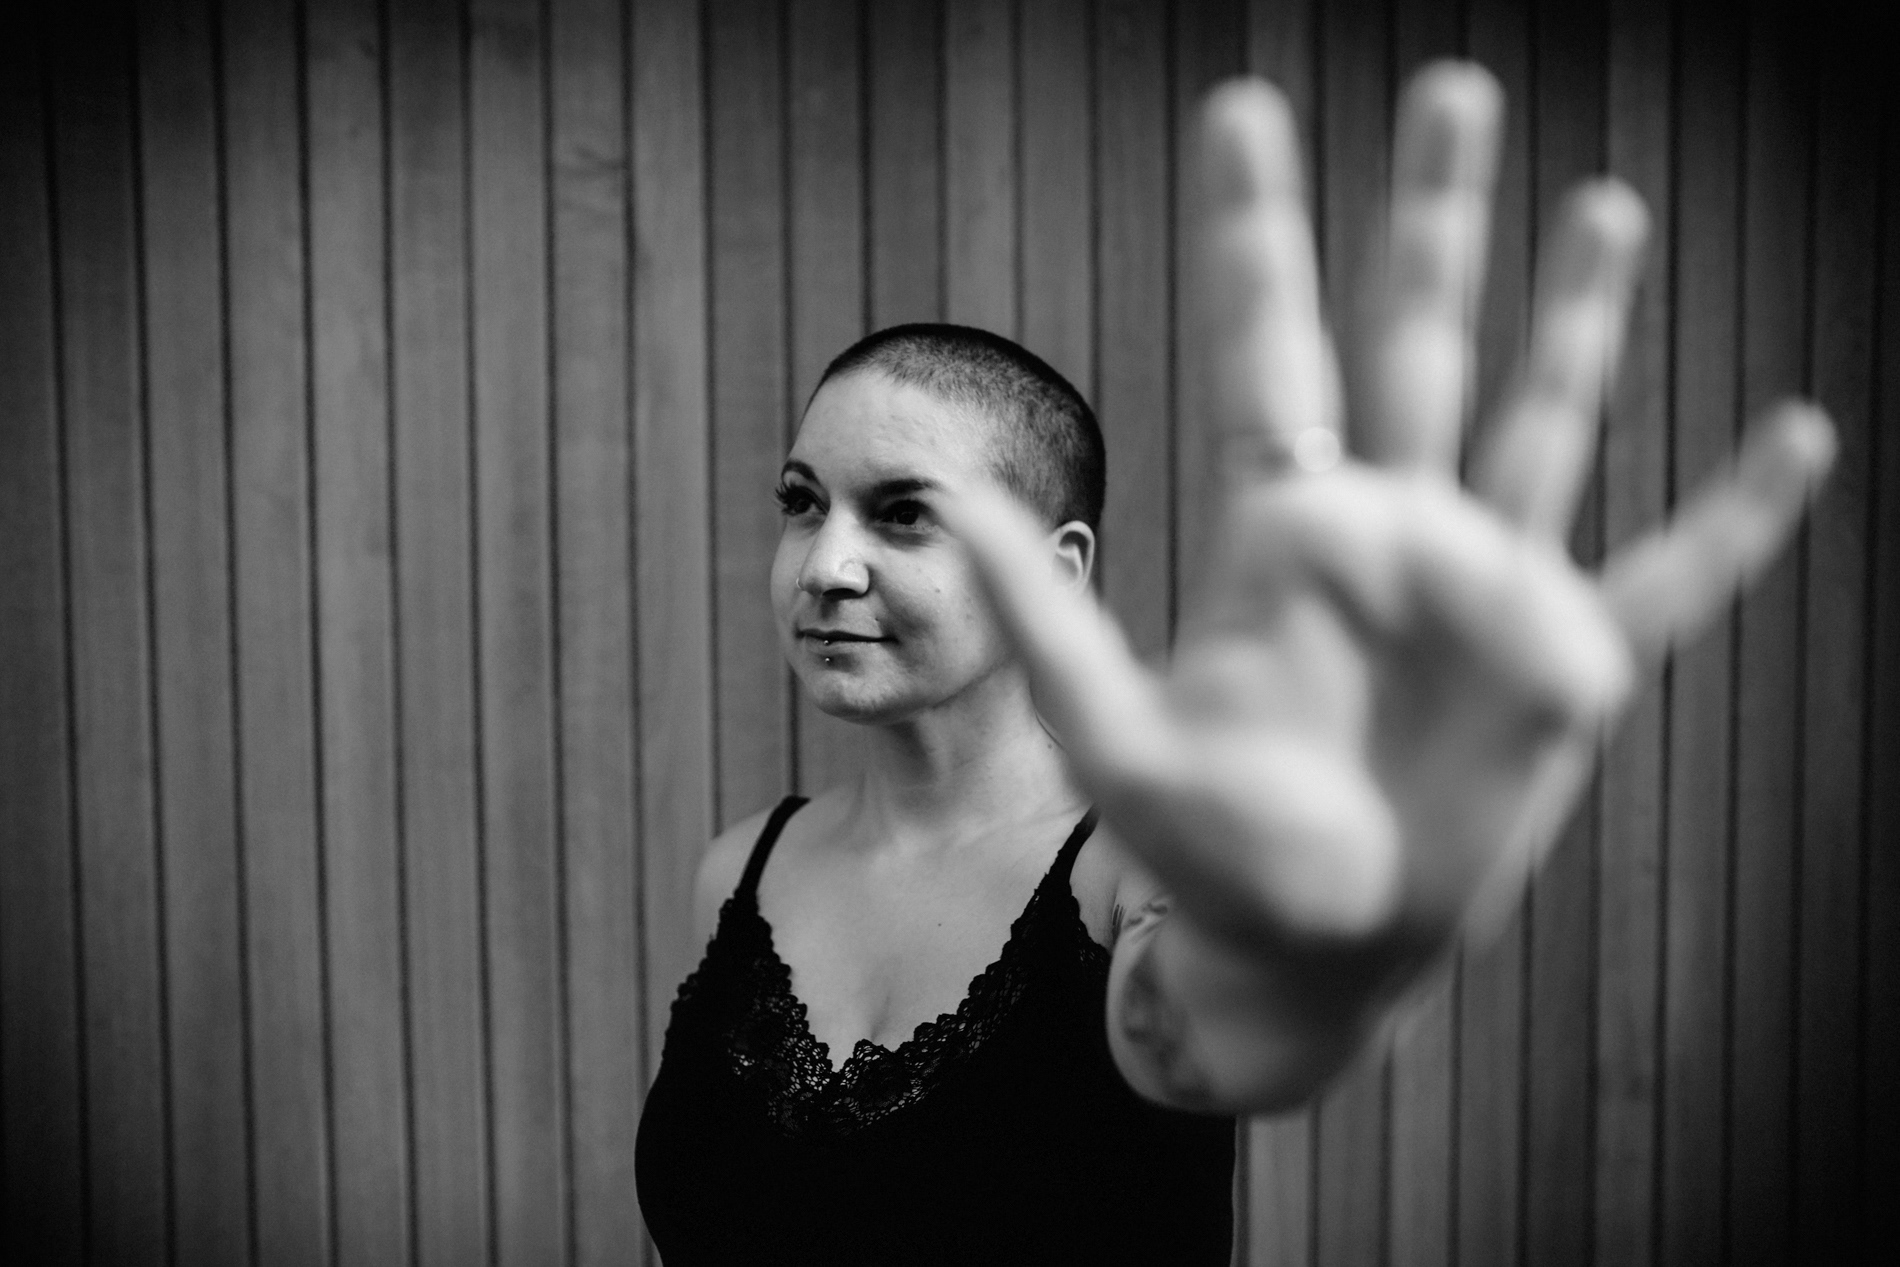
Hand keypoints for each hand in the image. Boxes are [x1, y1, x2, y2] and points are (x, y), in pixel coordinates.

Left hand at [944, 63, 1834, 988]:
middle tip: (1450, 86)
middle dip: (1430, 217)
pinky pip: (1669, 576)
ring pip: (1537, 418)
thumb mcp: (1113, 738)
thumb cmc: (1207, 851)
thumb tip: (962, 509)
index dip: (1254, 231)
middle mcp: (1387, 531)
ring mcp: (1483, 589)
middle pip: (1412, 339)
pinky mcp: (1564, 668)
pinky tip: (1794, 435)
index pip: (1267, 347)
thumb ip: (1050, 623)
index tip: (1243, 110)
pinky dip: (1733, 518)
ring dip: (1573, 316)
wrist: (1311, 947)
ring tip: (1602, 203)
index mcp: (1279, 530)